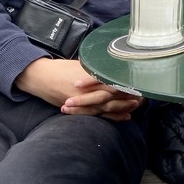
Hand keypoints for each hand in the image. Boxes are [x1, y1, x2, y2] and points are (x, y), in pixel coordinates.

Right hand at [15, 58, 143, 120]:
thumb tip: (111, 70)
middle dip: (129, 96)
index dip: (128, 83)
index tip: (141, 84)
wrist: (41, 77)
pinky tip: (122, 117)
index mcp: (92, 75)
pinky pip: (96, 114)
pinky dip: (110, 116)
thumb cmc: (61, 69)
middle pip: (114, 93)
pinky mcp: (77, 108)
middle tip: (143, 97)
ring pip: (107, 105)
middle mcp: (89, 87)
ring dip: (122, 107)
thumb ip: (96, 70)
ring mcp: (83, 99)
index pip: (114, 79)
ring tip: (134, 107)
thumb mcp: (81, 65)